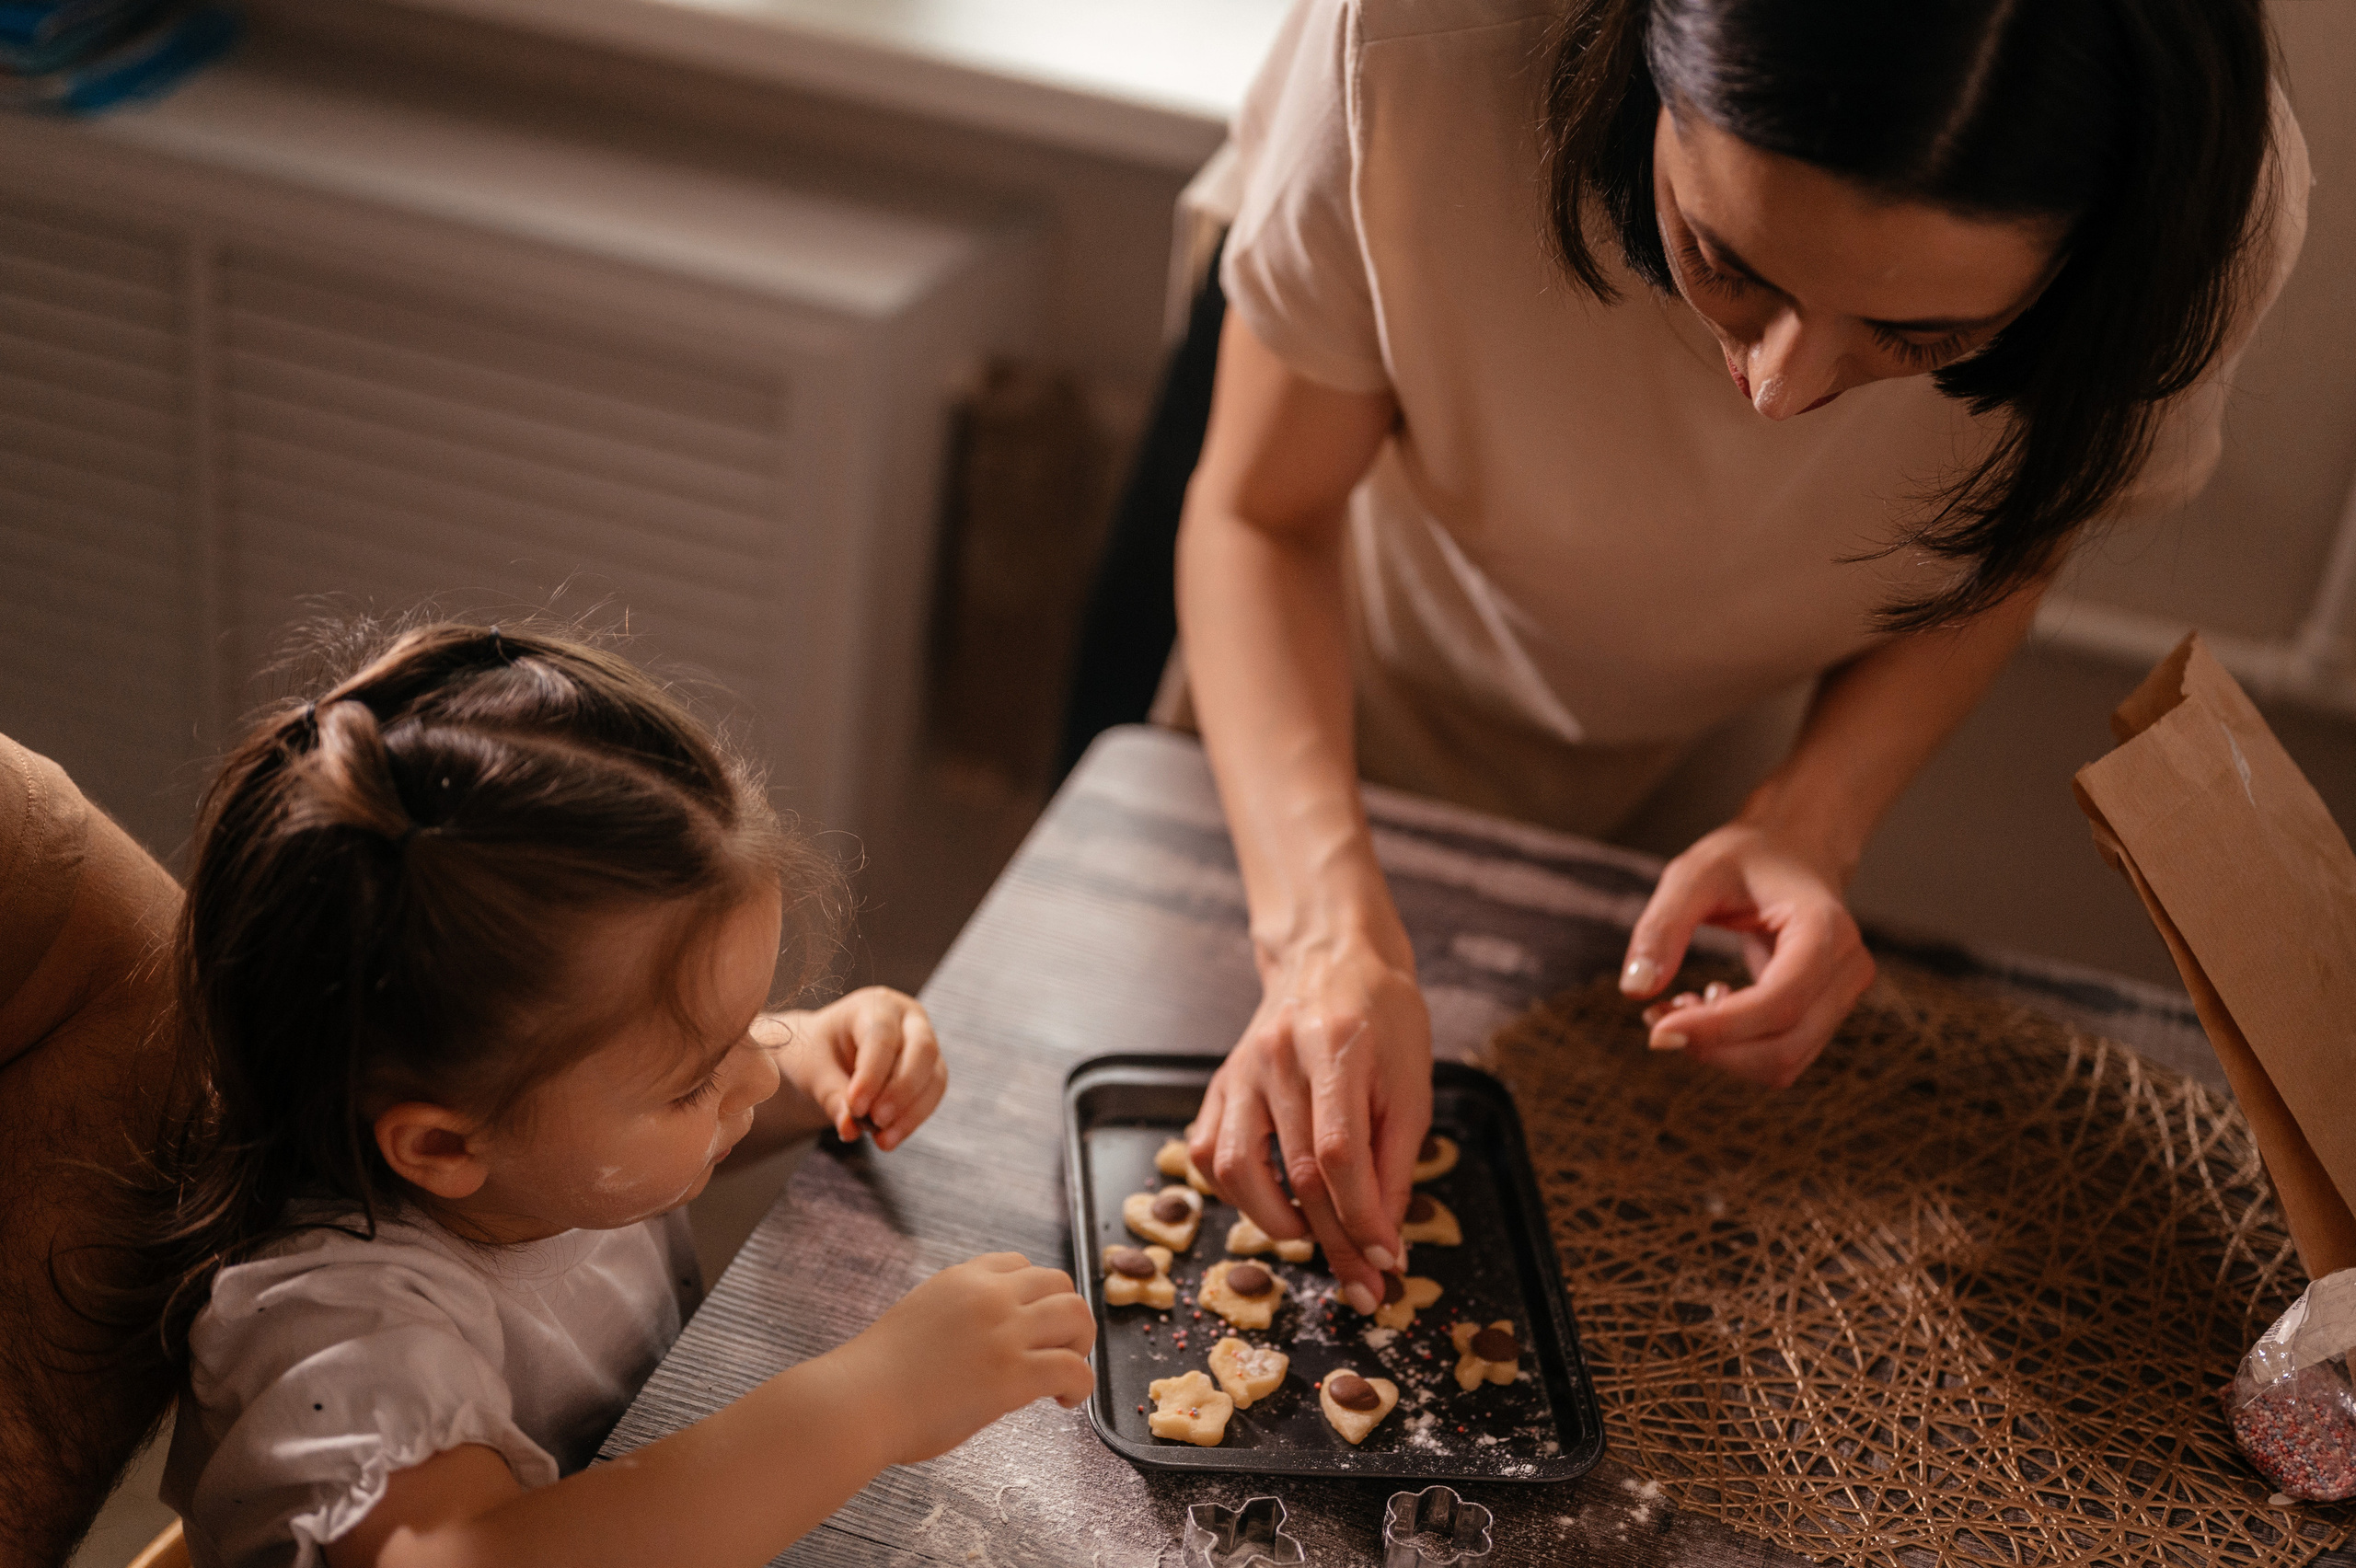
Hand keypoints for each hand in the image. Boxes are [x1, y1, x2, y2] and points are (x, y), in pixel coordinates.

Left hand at [769, 987, 945, 1149]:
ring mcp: (924, 1043)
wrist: (824, 1056)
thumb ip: (831, 1096)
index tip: (855, 1107)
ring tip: (880, 1139)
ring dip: (910, 1112)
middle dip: (900, 1090)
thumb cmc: (816, 1053)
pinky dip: (913, 1120)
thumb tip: (850, 1129)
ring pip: (934, 1075)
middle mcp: (907, 1018)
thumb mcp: (812, 1070)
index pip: (882, 1036)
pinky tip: (888, 1139)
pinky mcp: (930, 1070)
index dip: (872, 1074)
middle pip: (922, 1049)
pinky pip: (932, 1095)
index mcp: (874, 1004)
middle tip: (874, 1121)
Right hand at [840, 1253, 1095, 1465]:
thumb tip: (979, 1338)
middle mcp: (989, 1295)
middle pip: (1059, 1282)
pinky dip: (1081, 1386)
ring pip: (1076, 1316)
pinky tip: (1062, 1401)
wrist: (856, 1401)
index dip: (1033, 1294)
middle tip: (1059, 1348)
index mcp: (962, 1279)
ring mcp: (1005, 1333)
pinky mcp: (1015, 1375)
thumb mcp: (918, 1315)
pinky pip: (1074, 1369)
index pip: (1019, 1264)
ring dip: (1081, 1343)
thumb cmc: (875, 1375)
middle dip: (1066, 1314)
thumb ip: (956, 1314)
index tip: (1030, 1322)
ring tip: (1066, 1371)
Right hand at [1188, 936, 1430, 1316]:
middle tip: (1363, 1287)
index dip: (1363, 1218)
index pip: (1340, 1153)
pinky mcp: (1219, 1082)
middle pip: (1298, 1171)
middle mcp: (1277, 1057)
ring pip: (1237, 1169)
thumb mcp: (1412, 1084)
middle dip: (1334, 1242)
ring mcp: (1239, 1070)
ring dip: (1275, 1222)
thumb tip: (1387, 1243)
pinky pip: (1205, 1152)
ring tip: (1312, 1239)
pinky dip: (1234, 1192)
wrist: (1331, 957)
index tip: (1388, 1263)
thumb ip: (1396, 1162)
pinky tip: (1271, 1202)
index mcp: (1336, 1048)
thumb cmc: (1384, 1019)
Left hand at [1617, 821, 1874, 1087]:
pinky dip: (1732, 1049)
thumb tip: (1634, 990)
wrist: (1793, 850)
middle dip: (1712, 1047)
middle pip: (1783, 1047)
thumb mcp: (1693, 874)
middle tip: (1655, 1017)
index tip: (1656, 1029)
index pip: (1779, 1002)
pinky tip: (1702, 1007)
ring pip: (1782, 1063)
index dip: (1718, 1028)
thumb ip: (1662, 927)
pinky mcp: (1824, 1016)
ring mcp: (1842, 998)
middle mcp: (1848, 970)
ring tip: (1676, 1006)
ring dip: (1719, 1052)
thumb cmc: (1745, 857)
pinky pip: (1780, 1056)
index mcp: (1826, 929)